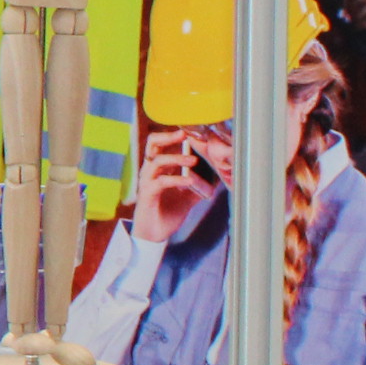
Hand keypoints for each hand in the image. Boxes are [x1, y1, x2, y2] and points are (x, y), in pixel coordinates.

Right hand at [133, 126, 226, 246]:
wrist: (154, 234)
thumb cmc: (167, 213)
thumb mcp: (187, 197)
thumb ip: (198, 185)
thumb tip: (218, 179)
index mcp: (159, 168)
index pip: (162, 143)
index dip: (174, 135)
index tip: (190, 130)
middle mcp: (150, 171)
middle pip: (152, 144)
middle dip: (168, 136)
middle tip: (184, 134)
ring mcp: (147, 181)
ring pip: (157, 161)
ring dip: (176, 158)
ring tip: (193, 161)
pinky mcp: (147, 194)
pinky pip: (161, 182)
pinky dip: (176, 179)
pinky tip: (189, 182)